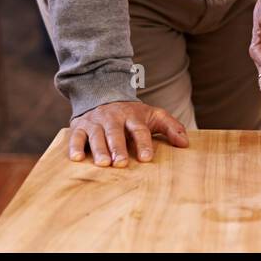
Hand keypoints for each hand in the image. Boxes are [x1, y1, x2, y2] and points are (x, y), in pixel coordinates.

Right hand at [68, 100, 186, 167]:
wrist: (103, 95)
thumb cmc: (132, 114)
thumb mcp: (154, 116)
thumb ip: (171, 127)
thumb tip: (185, 144)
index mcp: (133, 116)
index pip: (140, 130)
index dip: (143, 144)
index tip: (146, 158)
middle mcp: (113, 118)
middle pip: (116, 133)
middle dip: (118, 148)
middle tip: (121, 164)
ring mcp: (96, 122)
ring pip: (96, 136)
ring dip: (99, 149)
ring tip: (103, 164)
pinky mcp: (79, 127)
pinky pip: (76, 137)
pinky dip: (75, 147)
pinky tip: (76, 159)